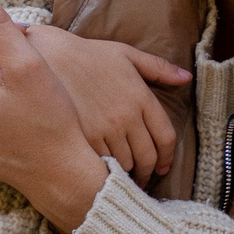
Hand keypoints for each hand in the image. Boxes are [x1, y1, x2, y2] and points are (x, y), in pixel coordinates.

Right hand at [26, 25, 185, 184]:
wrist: (47, 54)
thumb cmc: (88, 54)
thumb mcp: (126, 54)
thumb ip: (158, 68)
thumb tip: (186, 77)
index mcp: (141, 96)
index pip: (166, 137)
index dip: (167, 158)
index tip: (163, 168)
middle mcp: (127, 115)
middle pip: (148, 157)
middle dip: (148, 173)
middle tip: (143, 179)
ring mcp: (105, 128)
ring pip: (126, 165)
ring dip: (128, 175)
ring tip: (123, 180)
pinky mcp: (84, 138)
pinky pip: (103, 165)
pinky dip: (106, 173)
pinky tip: (103, 175)